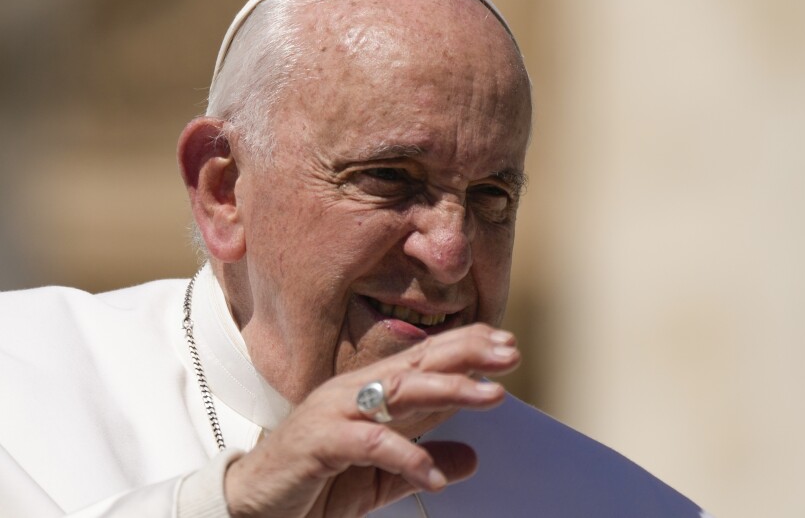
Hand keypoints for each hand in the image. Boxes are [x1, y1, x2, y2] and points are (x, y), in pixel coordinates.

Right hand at [223, 323, 519, 517]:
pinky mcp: (319, 442)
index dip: (464, 347)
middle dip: (467, 355)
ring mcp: (335, 413)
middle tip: (511, 353)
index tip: (506, 344)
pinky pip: (370, 445)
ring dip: (449, 390)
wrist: (252, 506)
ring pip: (399, 392)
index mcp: (368, 393)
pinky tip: (434, 476)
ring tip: (490, 395)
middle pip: (417, 365)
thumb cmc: (313, 481)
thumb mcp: (380, 475)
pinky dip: (406, 458)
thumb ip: (421, 462)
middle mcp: (353, 392)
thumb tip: (472, 458)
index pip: (422, 360)